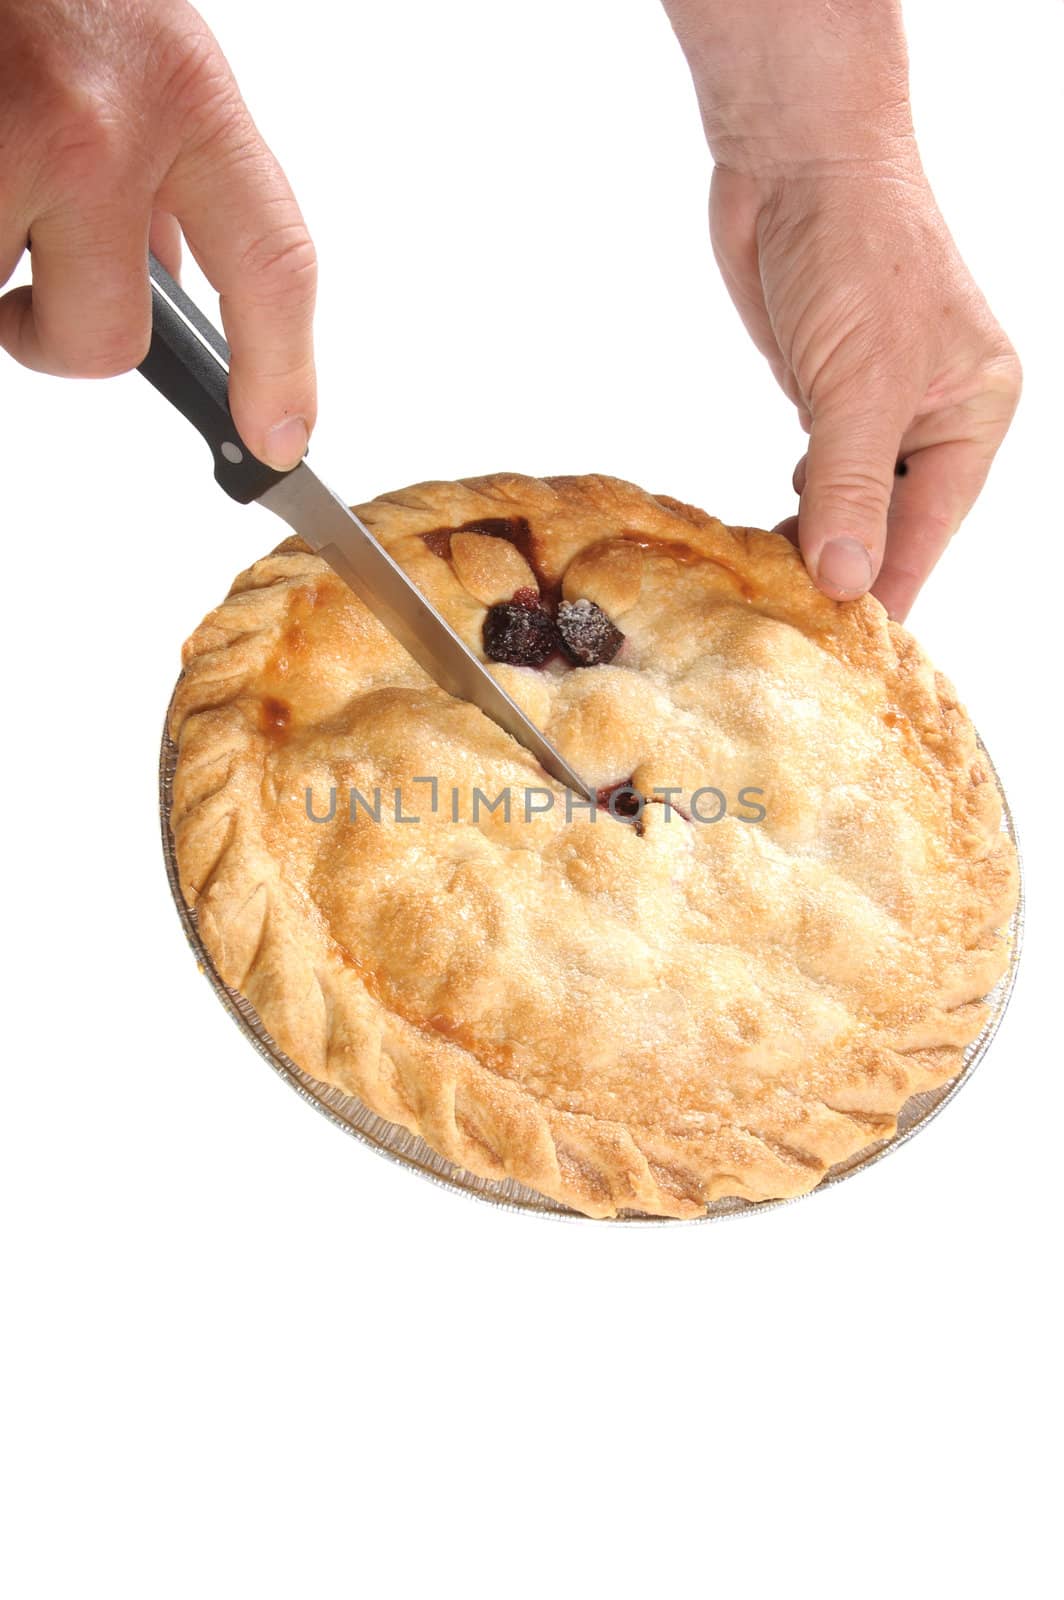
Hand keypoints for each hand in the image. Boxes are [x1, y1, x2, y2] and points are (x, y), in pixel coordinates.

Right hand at [0, 0, 316, 468]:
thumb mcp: (142, 50)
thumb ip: (171, 165)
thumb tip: (170, 277)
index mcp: (182, 90)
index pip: (272, 265)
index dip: (281, 370)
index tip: (279, 436)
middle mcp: (100, 125)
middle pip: (107, 340)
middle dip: (62, 340)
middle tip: (30, 307)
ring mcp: (8, 144)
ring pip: (4, 305)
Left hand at [710, 158, 1020, 617]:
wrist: (798, 160)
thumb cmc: (854, 250)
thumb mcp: (857, 384)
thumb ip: (849, 486)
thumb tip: (847, 580)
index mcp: (973, 414)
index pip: (928, 528)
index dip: (885, 587)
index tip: (847, 652)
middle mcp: (934, 415)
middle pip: (892, 521)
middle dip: (846, 570)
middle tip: (795, 631)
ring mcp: (878, 405)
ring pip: (851, 501)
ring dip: (814, 541)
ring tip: (774, 594)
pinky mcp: (827, 393)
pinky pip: (818, 473)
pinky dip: (796, 505)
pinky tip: (767, 536)